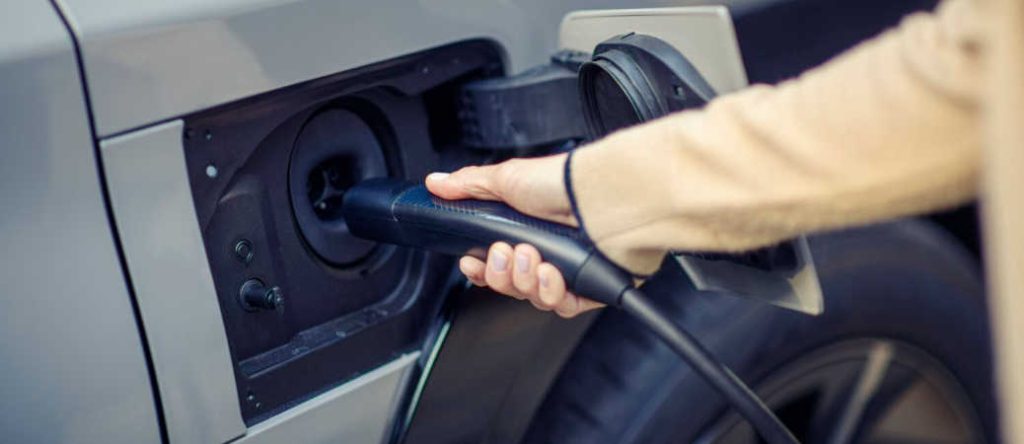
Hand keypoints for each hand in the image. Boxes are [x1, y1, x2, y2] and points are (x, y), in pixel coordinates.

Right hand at [425, 153, 603, 317]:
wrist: (602, 195)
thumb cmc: (561, 183)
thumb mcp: (506, 178)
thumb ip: (468, 185)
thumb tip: (436, 182)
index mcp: (524, 231)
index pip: (494, 265)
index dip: (480, 271)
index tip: (471, 264)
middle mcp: (546, 252)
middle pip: (510, 285)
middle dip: (501, 274)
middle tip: (506, 252)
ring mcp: (567, 271)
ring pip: (533, 298)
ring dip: (525, 280)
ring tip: (531, 256)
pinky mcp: (590, 287)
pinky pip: (563, 306)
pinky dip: (553, 293)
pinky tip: (552, 274)